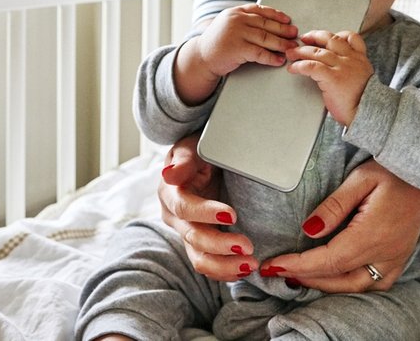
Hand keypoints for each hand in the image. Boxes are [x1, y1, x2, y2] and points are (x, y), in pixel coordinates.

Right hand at [158, 134, 257, 281]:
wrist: (207, 162)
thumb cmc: (201, 150)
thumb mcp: (192, 147)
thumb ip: (184, 160)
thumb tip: (168, 174)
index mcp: (170, 193)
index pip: (184, 207)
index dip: (206, 212)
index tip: (232, 214)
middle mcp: (175, 218)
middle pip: (194, 237)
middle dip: (220, 245)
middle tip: (248, 246)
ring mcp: (187, 234)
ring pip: (200, 259)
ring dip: (225, 266)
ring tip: (250, 265)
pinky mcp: (201, 245)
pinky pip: (211, 265)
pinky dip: (227, 271)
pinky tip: (246, 270)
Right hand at [193, 3, 297, 76]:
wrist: (201, 57)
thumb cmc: (217, 42)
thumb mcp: (228, 24)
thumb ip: (244, 20)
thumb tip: (269, 22)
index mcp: (236, 12)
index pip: (260, 10)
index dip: (276, 15)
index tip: (287, 20)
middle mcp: (236, 20)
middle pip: (265, 24)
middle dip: (283, 30)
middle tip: (294, 34)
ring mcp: (236, 33)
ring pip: (265, 37)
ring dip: (281, 44)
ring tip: (291, 48)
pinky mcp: (237, 48)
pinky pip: (259, 52)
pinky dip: (271, 57)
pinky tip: (278, 60)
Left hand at [260, 159, 419, 291]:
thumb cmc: (394, 171)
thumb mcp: (361, 179)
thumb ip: (334, 206)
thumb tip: (309, 229)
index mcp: (372, 235)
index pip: (327, 260)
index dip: (297, 266)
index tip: (272, 266)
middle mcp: (385, 254)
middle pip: (339, 279)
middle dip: (306, 278)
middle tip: (278, 271)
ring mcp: (395, 259)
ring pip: (356, 286)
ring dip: (326, 285)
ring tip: (299, 275)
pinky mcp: (400, 258)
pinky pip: (374, 283)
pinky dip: (349, 285)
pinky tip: (334, 277)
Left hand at [286, 30, 372, 124]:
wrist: (367, 114)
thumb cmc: (362, 101)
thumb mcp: (363, 78)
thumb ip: (351, 68)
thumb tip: (334, 65)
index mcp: (360, 58)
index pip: (351, 37)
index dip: (334, 34)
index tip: (321, 36)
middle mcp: (351, 59)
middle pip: (330, 39)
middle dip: (314, 36)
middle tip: (302, 39)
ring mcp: (342, 67)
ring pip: (318, 51)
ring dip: (301, 51)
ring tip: (291, 54)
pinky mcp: (332, 78)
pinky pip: (312, 66)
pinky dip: (299, 65)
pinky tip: (293, 68)